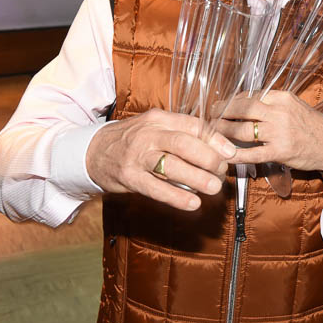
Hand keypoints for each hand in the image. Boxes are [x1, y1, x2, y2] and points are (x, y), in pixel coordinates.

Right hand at [85, 109, 236, 210]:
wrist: (92, 151)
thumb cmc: (133, 140)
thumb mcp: (155, 127)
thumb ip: (182, 133)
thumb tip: (218, 147)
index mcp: (159, 119)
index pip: (192, 125)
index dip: (215, 139)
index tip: (230, 152)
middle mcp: (148, 134)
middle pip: (184, 144)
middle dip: (208, 158)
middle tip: (222, 170)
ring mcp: (137, 156)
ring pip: (171, 166)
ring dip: (197, 178)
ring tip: (214, 188)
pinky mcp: (128, 177)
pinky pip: (155, 188)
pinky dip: (176, 197)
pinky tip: (192, 203)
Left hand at [218, 91, 322, 175]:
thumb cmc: (313, 125)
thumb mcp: (294, 106)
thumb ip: (272, 104)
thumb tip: (245, 104)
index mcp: (282, 98)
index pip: (249, 96)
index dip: (231, 101)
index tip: (221, 105)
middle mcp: (279, 112)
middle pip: (241, 110)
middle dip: (221, 112)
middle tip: (209, 116)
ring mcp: (279, 133)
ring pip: (242, 130)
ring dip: (223, 133)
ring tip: (212, 134)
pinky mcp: (279, 152)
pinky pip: (251, 154)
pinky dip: (235, 155)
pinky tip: (224, 155)